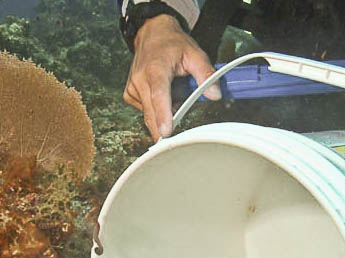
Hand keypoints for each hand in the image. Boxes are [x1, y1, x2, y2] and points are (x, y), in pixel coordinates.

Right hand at [123, 14, 220, 140]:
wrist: (152, 34)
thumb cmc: (173, 44)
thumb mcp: (195, 54)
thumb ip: (206, 74)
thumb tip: (214, 95)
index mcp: (155, 68)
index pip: (159, 95)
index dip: (162, 115)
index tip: (165, 132)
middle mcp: (140, 79)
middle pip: (151, 112)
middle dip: (164, 126)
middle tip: (176, 137)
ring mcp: (132, 88)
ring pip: (149, 114)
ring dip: (163, 114)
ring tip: (172, 94)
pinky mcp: (129, 94)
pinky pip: (144, 110)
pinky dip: (156, 109)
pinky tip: (162, 96)